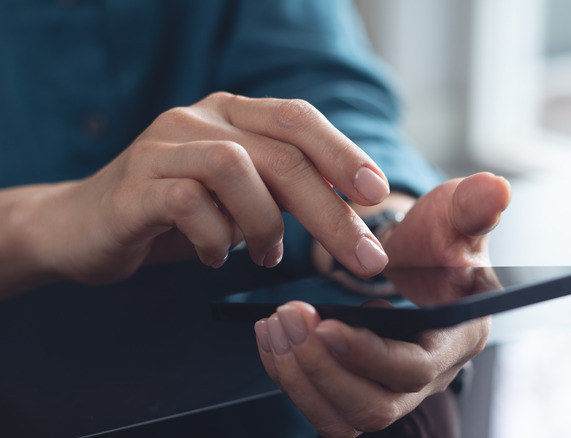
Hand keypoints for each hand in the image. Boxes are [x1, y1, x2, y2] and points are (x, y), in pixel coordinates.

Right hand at [8, 93, 391, 288]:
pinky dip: (215, 238)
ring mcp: (162, 148)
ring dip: (264, 224)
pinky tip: (214, 255)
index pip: (298, 119)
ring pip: (236, 169)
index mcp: (230, 114)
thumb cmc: (173, 215)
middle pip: (281, 154)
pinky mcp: (134, 185)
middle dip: (330, 211)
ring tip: (263, 255)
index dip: (343, 152)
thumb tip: (350, 212)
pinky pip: (189, 204)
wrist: (80, 227)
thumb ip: (282, 190)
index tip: (377, 193)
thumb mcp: (238, 196)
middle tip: (362, 257)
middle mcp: (198, 119)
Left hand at [255, 173, 510, 434]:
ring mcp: (396, 391)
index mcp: (459, 336)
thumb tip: (496, 188)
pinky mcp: (363, 392)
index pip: (416, 368)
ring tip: (274, 327)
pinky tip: (273, 343)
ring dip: (301, 379)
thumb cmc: (439, 238)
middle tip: (286, 318)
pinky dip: (293, 382)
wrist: (418, 260)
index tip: (324, 325)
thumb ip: (472, 205)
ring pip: (345, 419)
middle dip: (323, 368)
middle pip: (376, 406)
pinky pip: (326, 411)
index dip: (369, 354)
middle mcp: (431, 376)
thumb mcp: (454, 215)